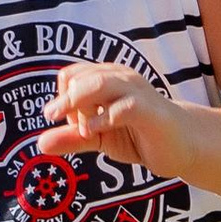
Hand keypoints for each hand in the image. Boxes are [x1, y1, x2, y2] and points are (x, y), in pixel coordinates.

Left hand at [32, 62, 188, 181]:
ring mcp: (135, 91)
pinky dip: (103, 118)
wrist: (181, 145)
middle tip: (54, 119)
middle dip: (64, 102)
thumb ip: (71, 138)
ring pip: (98, 84)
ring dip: (77, 104)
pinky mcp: (149, 109)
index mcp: (105, 78)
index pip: (70, 76)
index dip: (62, 99)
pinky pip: (122, 107)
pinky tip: (92, 130)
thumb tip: (39, 144)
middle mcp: (119, 77)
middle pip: (78, 77)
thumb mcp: (98, 137)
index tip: (70, 124)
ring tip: (76, 126)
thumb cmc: (138, 134)